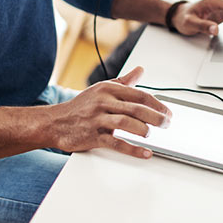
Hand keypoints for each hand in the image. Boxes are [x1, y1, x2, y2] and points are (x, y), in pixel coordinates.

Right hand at [49, 66, 170, 158]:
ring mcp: (97, 119)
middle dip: (156, 117)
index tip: (167, 111)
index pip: (138, 94)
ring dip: (143, 130)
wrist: (55, 122)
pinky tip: (145, 153)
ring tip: (151, 134)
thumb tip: (140, 70)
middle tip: (167, 123)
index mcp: (108, 89)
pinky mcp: (92, 136)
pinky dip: (133, 149)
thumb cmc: (81, 106)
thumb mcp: (101, 89)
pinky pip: (116, 143)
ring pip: (126, 123)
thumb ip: (123, 81)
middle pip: (136, 108)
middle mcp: (103, 102)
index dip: (157, 104)